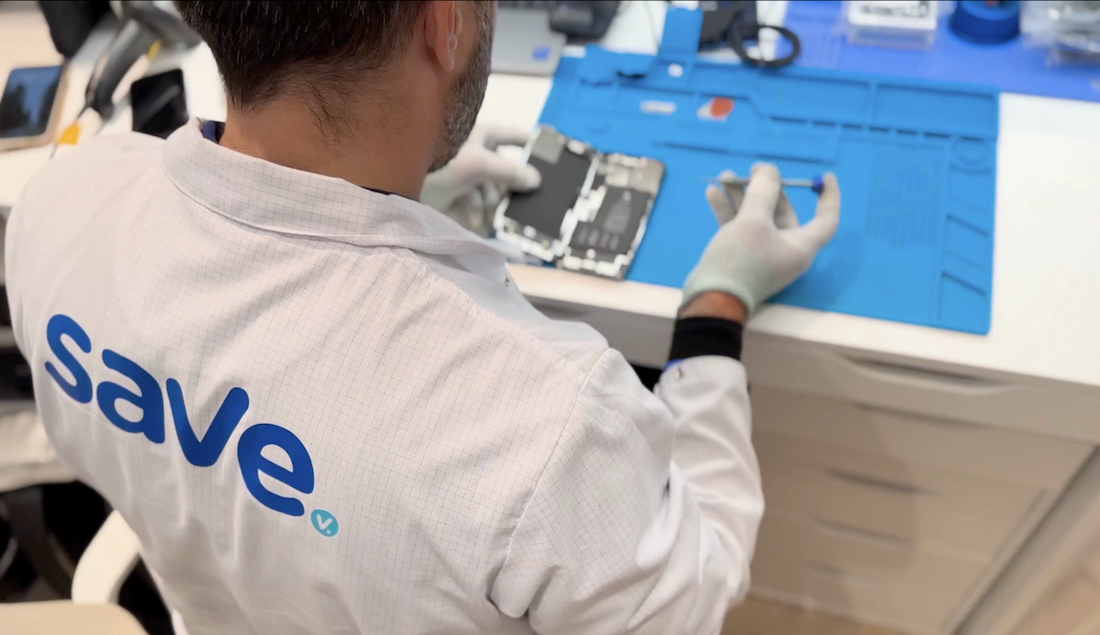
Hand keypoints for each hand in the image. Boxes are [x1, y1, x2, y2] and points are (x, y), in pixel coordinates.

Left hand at [420, 123, 541, 234]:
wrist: (399, 185)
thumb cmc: (440, 162)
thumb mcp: (479, 164)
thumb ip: (509, 171)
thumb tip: (536, 179)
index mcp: (482, 136)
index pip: (514, 136)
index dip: (532, 142)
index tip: (553, 153)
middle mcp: (476, 154)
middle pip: (505, 171)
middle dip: (509, 187)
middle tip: (526, 201)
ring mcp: (467, 176)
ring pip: (492, 191)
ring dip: (489, 203)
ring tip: (485, 211)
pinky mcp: (457, 195)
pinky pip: (477, 204)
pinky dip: (477, 212)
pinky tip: (476, 221)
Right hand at [681, 163, 840, 314]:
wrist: (711, 299)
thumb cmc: (740, 260)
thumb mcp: (753, 221)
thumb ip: (763, 191)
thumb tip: (769, 171)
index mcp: (800, 245)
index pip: (826, 219)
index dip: (829, 196)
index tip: (825, 176)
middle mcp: (785, 249)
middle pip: (782, 211)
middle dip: (765, 188)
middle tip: (752, 169)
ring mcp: (762, 253)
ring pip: (756, 217)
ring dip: (741, 196)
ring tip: (724, 176)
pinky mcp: (741, 256)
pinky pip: (739, 228)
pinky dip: (728, 211)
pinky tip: (713, 193)